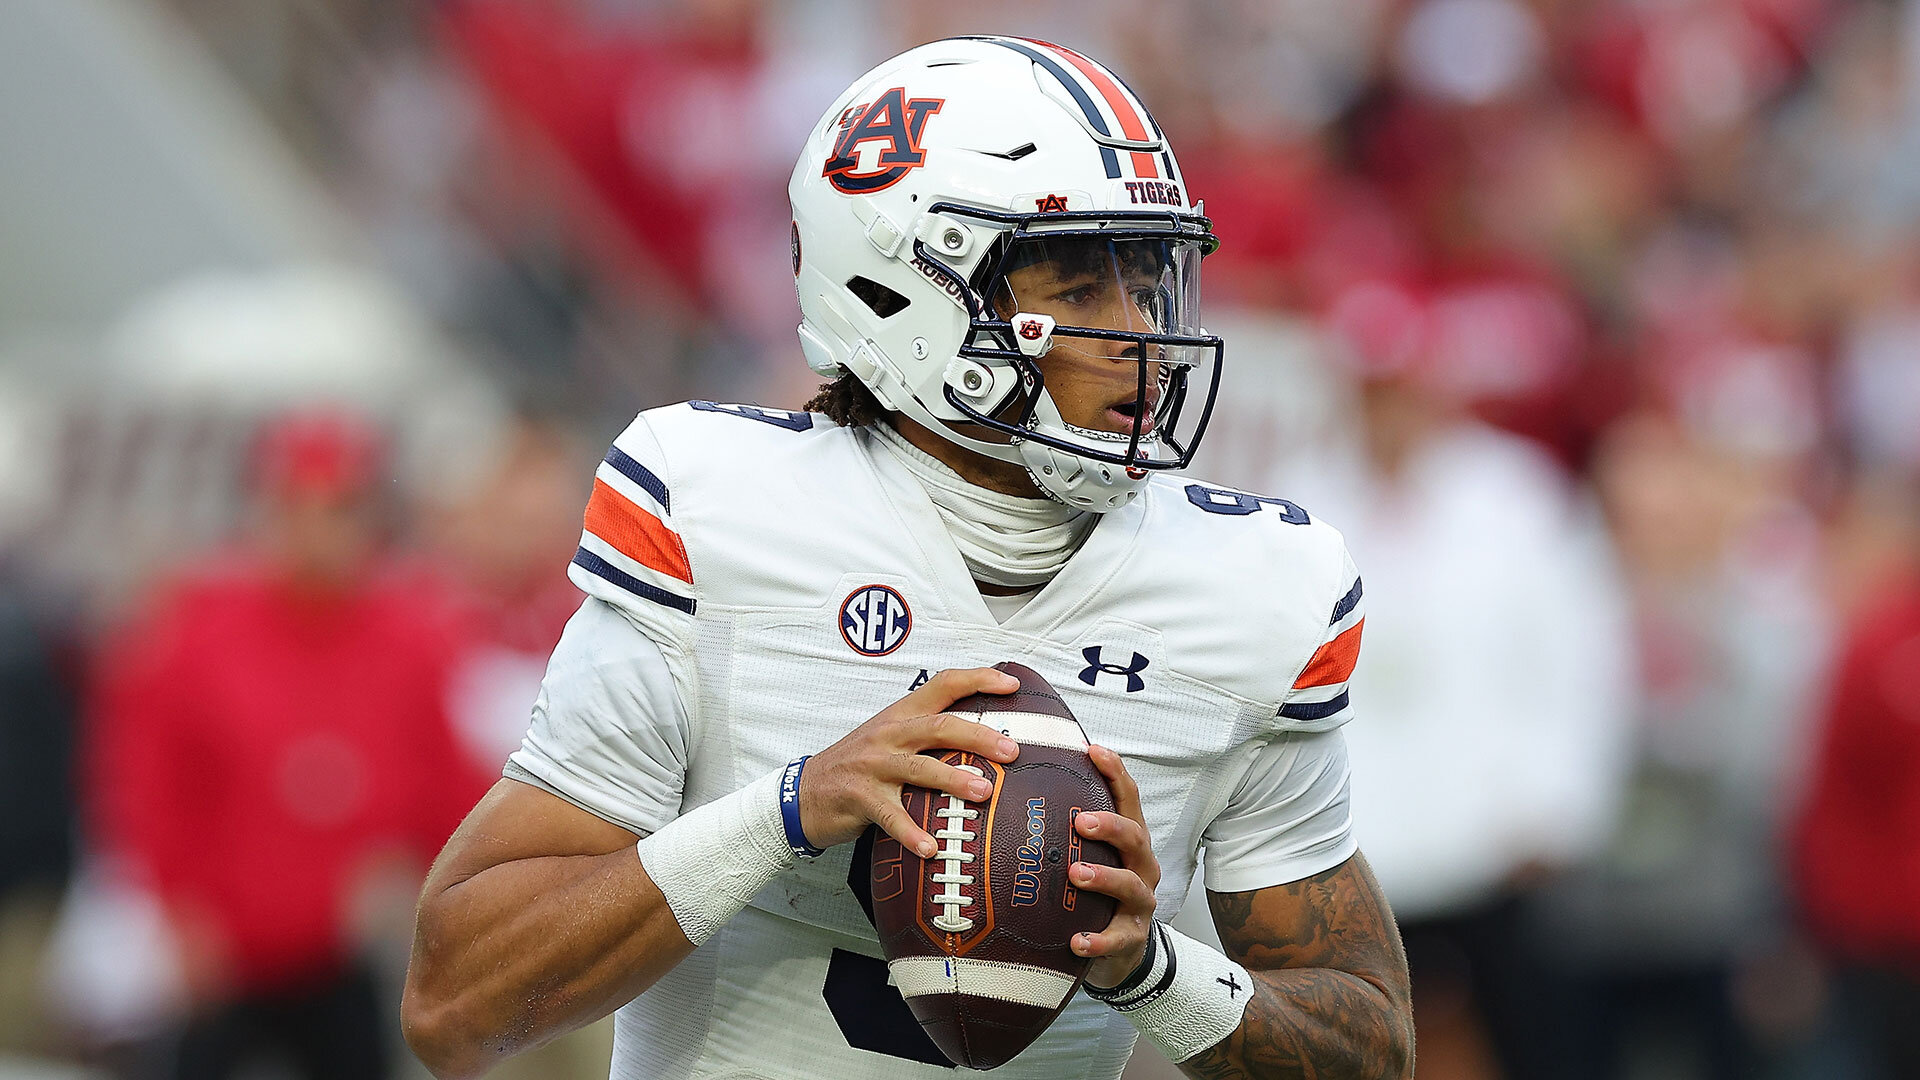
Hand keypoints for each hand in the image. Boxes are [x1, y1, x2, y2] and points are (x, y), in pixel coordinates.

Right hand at [799, 667, 1021, 855]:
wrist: (806, 791)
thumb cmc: (858, 765)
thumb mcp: (890, 736)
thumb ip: (927, 733)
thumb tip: (984, 739)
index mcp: (901, 715)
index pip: (943, 684)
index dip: (978, 679)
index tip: (1011, 684)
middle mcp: (890, 734)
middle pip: (940, 726)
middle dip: (979, 736)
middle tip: (1011, 750)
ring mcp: (874, 765)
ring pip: (920, 768)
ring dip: (954, 779)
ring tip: (983, 791)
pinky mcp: (861, 798)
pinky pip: (892, 817)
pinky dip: (912, 834)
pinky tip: (931, 848)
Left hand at [1072, 744, 1161, 988]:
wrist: (1119, 949)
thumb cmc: (1096, 892)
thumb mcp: (1089, 854)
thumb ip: (1066, 829)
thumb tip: (1018, 790)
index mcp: (1129, 841)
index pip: (1128, 799)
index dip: (1115, 773)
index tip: (1093, 750)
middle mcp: (1140, 866)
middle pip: (1135, 837)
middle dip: (1110, 826)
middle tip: (1079, 821)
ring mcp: (1139, 903)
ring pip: (1130, 886)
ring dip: (1104, 877)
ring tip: (1076, 873)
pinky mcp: (1131, 937)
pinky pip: (1117, 939)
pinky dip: (1097, 939)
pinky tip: (1076, 939)